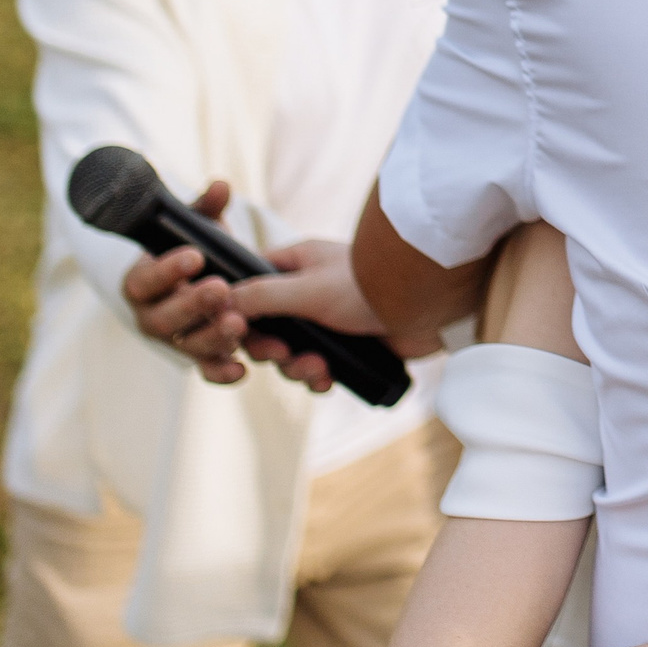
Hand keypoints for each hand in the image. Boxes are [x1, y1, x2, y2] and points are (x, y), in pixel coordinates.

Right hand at [122, 181, 251, 383]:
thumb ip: (207, 209)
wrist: (208, 283)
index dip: (167, 270)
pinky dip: (222, 372)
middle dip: (192, 305)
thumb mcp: (200, 228)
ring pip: (188, 345)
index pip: (145, 279)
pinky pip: (207, 370)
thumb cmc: (198, 251)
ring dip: (212, 336)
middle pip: (164, 318)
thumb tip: (221, 185)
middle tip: (220, 290)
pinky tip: (243, 369)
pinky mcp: (201, 358)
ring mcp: (176, 340)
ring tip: (239, 323)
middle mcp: (153, 316)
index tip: (194, 256)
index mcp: (142, 282)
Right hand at [230, 237, 389, 394]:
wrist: (427, 306)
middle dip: (271, 348)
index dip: (237, 313)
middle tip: (284, 354)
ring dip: (297, 367)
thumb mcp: (305, 289)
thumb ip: (260, 296)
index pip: (247, 286)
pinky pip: (316, 368)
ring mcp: (327, 320)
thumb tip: (220, 304)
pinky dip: (318, 377)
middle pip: (264, 328)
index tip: (237, 332)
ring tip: (317, 369)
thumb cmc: (368, 284)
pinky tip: (328, 381)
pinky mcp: (346, 346)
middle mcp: (306, 291)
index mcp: (294, 265)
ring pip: (289, 353)